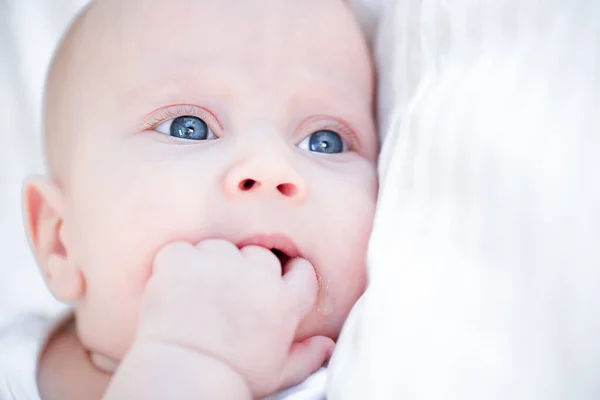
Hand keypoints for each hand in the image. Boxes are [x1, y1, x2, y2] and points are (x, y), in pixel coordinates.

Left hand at [134, 239, 333, 397]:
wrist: (181, 377)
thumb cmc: (232, 378)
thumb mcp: (279, 374)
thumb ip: (307, 356)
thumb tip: (327, 346)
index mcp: (285, 301)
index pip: (301, 270)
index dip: (290, 273)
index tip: (276, 281)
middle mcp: (256, 274)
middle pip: (260, 254)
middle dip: (248, 270)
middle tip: (230, 295)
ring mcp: (218, 263)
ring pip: (222, 248)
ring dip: (213, 263)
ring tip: (200, 293)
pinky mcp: (182, 260)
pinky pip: (183, 250)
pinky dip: (177, 265)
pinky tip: (175, 288)